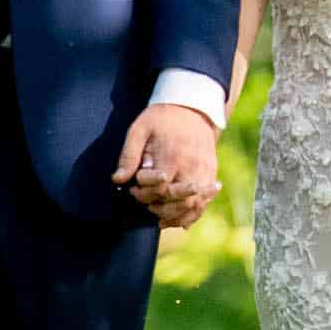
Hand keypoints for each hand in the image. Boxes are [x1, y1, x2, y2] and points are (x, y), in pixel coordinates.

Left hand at [116, 99, 220, 226]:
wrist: (192, 108)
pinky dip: (193, 214)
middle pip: (179, 201)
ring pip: (194, 205)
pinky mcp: (211, 173)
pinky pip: (205, 201)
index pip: (160, 188)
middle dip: (159, 208)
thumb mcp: (139, 130)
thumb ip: (128, 156)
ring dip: (176, 216)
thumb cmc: (161, 119)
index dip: (144, 193)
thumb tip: (118, 180)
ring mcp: (205, 171)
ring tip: (160, 218)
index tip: (134, 188)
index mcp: (173, 156)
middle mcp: (192, 166)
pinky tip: (181, 221)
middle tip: (146, 204)